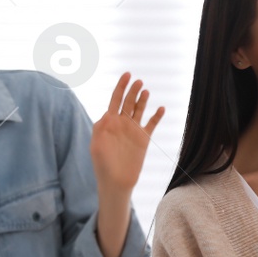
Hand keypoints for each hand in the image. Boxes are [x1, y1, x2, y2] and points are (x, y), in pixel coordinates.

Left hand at [91, 72, 165, 193]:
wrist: (116, 181)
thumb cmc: (102, 165)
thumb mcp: (96, 145)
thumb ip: (100, 128)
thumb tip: (107, 115)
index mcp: (109, 122)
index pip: (115, 99)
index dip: (121, 86)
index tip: (127, 75)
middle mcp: (122, 123)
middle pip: (128, 101)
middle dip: (132, 90)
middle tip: (138, 82)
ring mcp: (133, 130)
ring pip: (139, 109)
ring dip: (143, 99)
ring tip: (145, 91)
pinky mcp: (143, 139)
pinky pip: (152, 124)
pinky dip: (157, 115)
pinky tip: (161, 108)